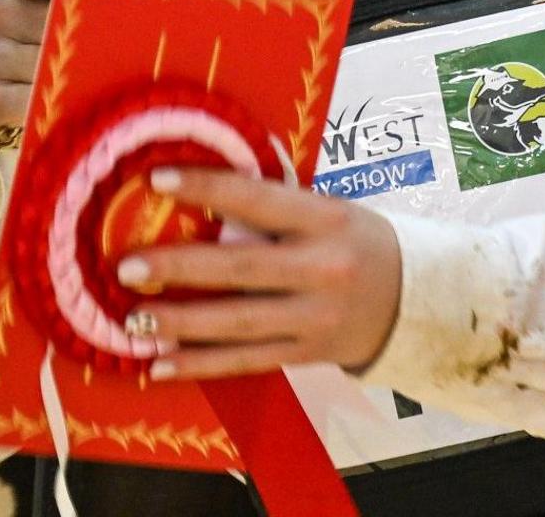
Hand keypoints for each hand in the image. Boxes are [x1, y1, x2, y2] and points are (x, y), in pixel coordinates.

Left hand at [120, 166, 402, 379]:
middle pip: (241, 268)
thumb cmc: (358, 242)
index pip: (258, 199)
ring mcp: (315, 319)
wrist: (417, 302)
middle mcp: (322, 270)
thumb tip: (200, 190)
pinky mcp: (307, 355)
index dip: (207, 188)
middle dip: (180, 268)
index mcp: (327, 220)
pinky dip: (199, 365)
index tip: (157, 180)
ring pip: (238, 324)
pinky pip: (245, 362)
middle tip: (127, 268)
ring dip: (180, 324)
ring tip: (133, 321)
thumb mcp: (330, 212)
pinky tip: (158, 365)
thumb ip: (276, 208)